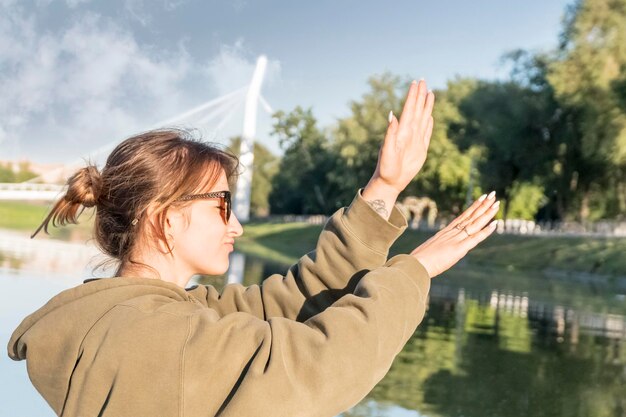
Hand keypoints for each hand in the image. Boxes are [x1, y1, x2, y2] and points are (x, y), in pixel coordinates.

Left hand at [362, 79, 434, 217]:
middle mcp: (409, 133)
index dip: (412, 96)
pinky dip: (429, 123)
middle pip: (417, 110)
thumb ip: (390, 133)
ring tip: (430, 93)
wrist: (390, 182)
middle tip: (423, 80)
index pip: (409, 109)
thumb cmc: (386, 168)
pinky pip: (426, 133)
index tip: (415, 82)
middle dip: (420, 95)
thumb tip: (393, 114)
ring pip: (423, 118)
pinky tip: (429, 115)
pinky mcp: (421, 149)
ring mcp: (415, 140)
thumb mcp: (387, 150)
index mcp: (402, 132)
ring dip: (426, 106)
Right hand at [410, 192, 499, 277]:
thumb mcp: (428, 251)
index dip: (472, 208)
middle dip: (482, 205)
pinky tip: (495, 223)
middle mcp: (451, 233)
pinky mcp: (459, 249)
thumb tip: (435, 252)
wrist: (415, 265)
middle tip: (492, 194)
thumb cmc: (418, 262)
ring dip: (486, 213)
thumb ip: (435, 249)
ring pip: (474, 224)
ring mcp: (455, 239)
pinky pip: (475, 238)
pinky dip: (486, 231)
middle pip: (470, 216)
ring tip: (496, 203)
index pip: (462, 217)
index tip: (481, 198)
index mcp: (444, 233)